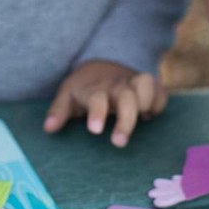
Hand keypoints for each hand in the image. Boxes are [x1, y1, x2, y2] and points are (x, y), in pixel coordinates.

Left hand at [43, 60, 166, 146]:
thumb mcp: (67, 97)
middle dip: (126, 119)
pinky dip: (159, 102)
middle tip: (119, 143)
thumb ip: (58, 112)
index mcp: (94, 89)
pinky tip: (150, 116)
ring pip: (147, 84)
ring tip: (143, 119)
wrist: (100, 66)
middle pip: (126, 96)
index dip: (97, 112)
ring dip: (147, 101)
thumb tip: (49, 128)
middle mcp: (116, 85)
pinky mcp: (149, 87)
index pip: (96, 98)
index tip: (95, 130)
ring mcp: (134, 83)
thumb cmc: (83, 89)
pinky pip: (160, 92)